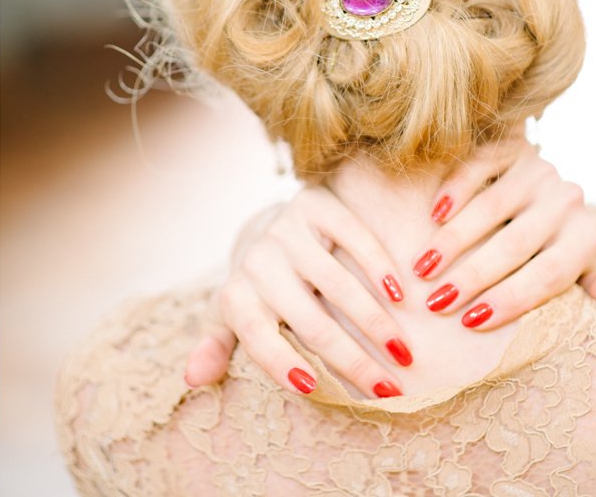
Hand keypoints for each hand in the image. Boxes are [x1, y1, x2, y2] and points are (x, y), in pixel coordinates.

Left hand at [184, 187, 412, 397]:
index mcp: (236, 294)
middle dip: (353, 360)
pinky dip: (379, 268)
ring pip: (338, 285)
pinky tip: (400, 296)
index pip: (258, 338)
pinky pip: (354, 237)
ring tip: (403, 353)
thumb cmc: (255, 287)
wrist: (266, 224)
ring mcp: (288, 230)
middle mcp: (259, 261)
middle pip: (311, 322)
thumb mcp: (228, 316)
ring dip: (375, 323)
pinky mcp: (315, 205)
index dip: (281, 364)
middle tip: (388, 390)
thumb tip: (192, 379)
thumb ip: (215, 346)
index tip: (314, 389)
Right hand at [415, 135, 595, 329]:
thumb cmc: (557, 246)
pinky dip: (454, 191)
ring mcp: (538, 169)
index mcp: (588, 236)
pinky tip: (433, 216)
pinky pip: (478, 167)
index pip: (550, 275)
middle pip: (515, 244)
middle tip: (435, 302)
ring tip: (422, 269)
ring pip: (491, 208)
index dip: (511, 299)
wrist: (549, 191)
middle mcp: (567, 199)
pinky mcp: (510, 146)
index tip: (471, 323)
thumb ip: (594, 284)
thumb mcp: (581, 269)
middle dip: (473, 276)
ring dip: (453, 241)